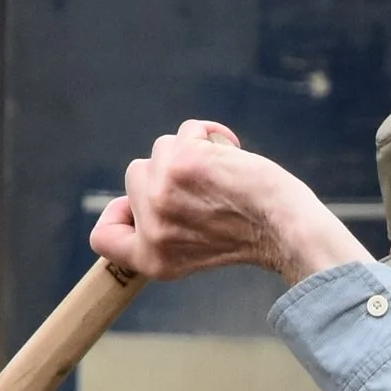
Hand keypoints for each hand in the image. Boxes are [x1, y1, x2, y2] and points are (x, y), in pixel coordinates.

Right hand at [91, 122, 372, 288]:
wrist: (288, 228)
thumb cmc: (255, 234)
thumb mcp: (198, 248)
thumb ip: (164, 228)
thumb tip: (141, 188)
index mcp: (152, 260)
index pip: (102, 239)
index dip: (116, 215)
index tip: (138, 206)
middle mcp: (150, 230)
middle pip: (136, 177)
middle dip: (171, 173)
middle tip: (209, 191)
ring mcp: (159, 195)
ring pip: (162, 150)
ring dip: (192, 152)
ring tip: (224, 174)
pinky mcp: (178, 163)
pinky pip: (187, 131)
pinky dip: (210, 134)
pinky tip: (232, 152)